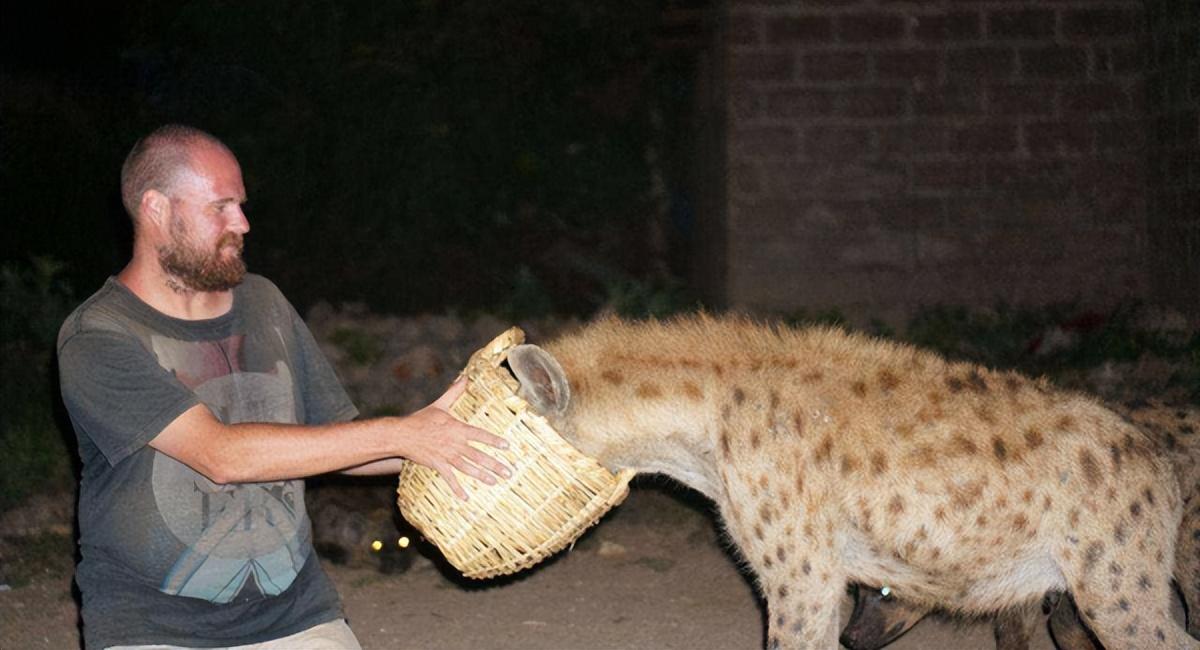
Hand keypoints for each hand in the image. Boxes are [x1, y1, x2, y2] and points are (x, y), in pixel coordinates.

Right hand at [399, 378, 510, 499]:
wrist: (402, 434)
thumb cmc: (421, 419)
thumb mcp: (440, 405)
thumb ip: (454, 392)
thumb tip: (465, 377)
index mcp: (457, 429)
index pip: (480, 435)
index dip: (494, 441)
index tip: (507, 447)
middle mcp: (455, 444)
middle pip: (478, 455)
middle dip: (495, 465)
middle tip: (509, 472)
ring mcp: (446, 456)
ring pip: (468, 468)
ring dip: (482, 476)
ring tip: (494, 482)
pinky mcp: (437, 465)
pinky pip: (449, 479)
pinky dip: (457, 489)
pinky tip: (466, 498)